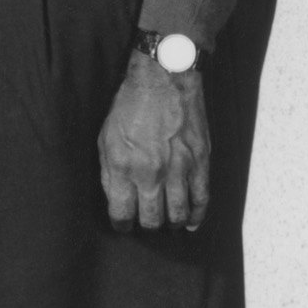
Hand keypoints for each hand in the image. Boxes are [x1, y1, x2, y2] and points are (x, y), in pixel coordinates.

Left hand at [99, 53, 210, 232]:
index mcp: (123, 167)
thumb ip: (109, 172)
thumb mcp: (105, 139)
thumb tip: (115, 198)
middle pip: (151, 219)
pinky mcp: (200, 162)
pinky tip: (191, 223)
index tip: (123, 226)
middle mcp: (152, 173)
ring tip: (166, 224)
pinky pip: (202, 198)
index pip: (122, 213)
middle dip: (146, 226)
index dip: (121, 225)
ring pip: (177, 213)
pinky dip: (197, 215)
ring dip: (171, 223)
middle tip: (145, 223)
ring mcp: (179, 169)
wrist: (164, 81)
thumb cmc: (130, 107)